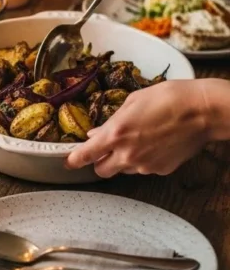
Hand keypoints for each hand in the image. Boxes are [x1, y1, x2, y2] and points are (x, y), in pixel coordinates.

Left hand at [65, 80, 210, 177]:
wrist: (202, 111)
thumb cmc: (169, 98)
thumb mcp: (133, 102)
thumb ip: (111, 121)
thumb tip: (97, 132)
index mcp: (116, 134)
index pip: (86, 155)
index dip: (74, 160)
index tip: (68, 161)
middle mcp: (127, 155)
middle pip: (102, 171)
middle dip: (100, 161)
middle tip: (107, 148)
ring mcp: (145, 165)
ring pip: (124, 170)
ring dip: (123, 160)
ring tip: (139, 139)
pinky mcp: (161, 170)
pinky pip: (144, 168)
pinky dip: (144, 159)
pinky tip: (156, 143)